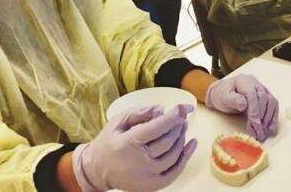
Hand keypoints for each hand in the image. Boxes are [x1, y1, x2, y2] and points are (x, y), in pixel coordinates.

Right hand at [73, 104, 196, 191]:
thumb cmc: (109, 142)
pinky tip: (192, 143)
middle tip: (181, 115)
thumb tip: (160, 109)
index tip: (186, 106)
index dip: (174, 115)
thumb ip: (139, 112)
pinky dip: (185, 157)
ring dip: (182, 138)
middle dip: (178, 125)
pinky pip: (174, 172)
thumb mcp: (118, 121)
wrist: (98, 170)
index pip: (157, 127)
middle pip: (168, 141)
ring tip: (182, 126)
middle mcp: (140, 161)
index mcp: (130, 142)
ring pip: (173, 155)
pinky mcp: (152, 185)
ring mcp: (147, 176)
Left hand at [205, 74, 278, 141]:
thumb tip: (244, 104)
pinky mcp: (266, 96)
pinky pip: (273, 106)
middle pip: (264, 98)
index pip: (253, 95)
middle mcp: (255, 83)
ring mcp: (262, 89)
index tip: (255, 124)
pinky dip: (273, 118)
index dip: (255, 110)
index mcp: (244, 81)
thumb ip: (233, 100)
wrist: (222, 93)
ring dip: (269, 119)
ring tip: (263, 132)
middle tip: (258, 132)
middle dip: (262, 117)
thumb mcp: (223, 97)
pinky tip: (270, 129)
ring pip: (271, 102)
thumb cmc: (221, 95)